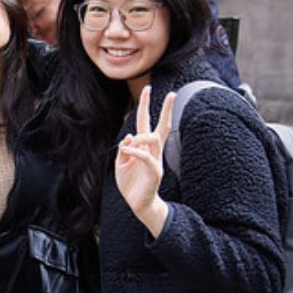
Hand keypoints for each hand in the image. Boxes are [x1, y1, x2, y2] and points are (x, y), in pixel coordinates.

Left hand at [115, 85, 173, 236]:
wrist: (138, 204)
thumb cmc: (130, 183)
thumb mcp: (121, 163)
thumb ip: (124, 149)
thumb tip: (129, 136)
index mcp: (143, 147)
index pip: (146, 122)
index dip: (146, 106)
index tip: (148, 89)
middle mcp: (152, 151)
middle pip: (161, 126)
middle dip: (166, 109)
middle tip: (172, 93)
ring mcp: (155, 160)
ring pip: (154, 139)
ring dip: (140, 137)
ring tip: (129, 145)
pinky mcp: (155, 171)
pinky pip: (146, 156)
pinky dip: (135, 152)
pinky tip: (126, 151)